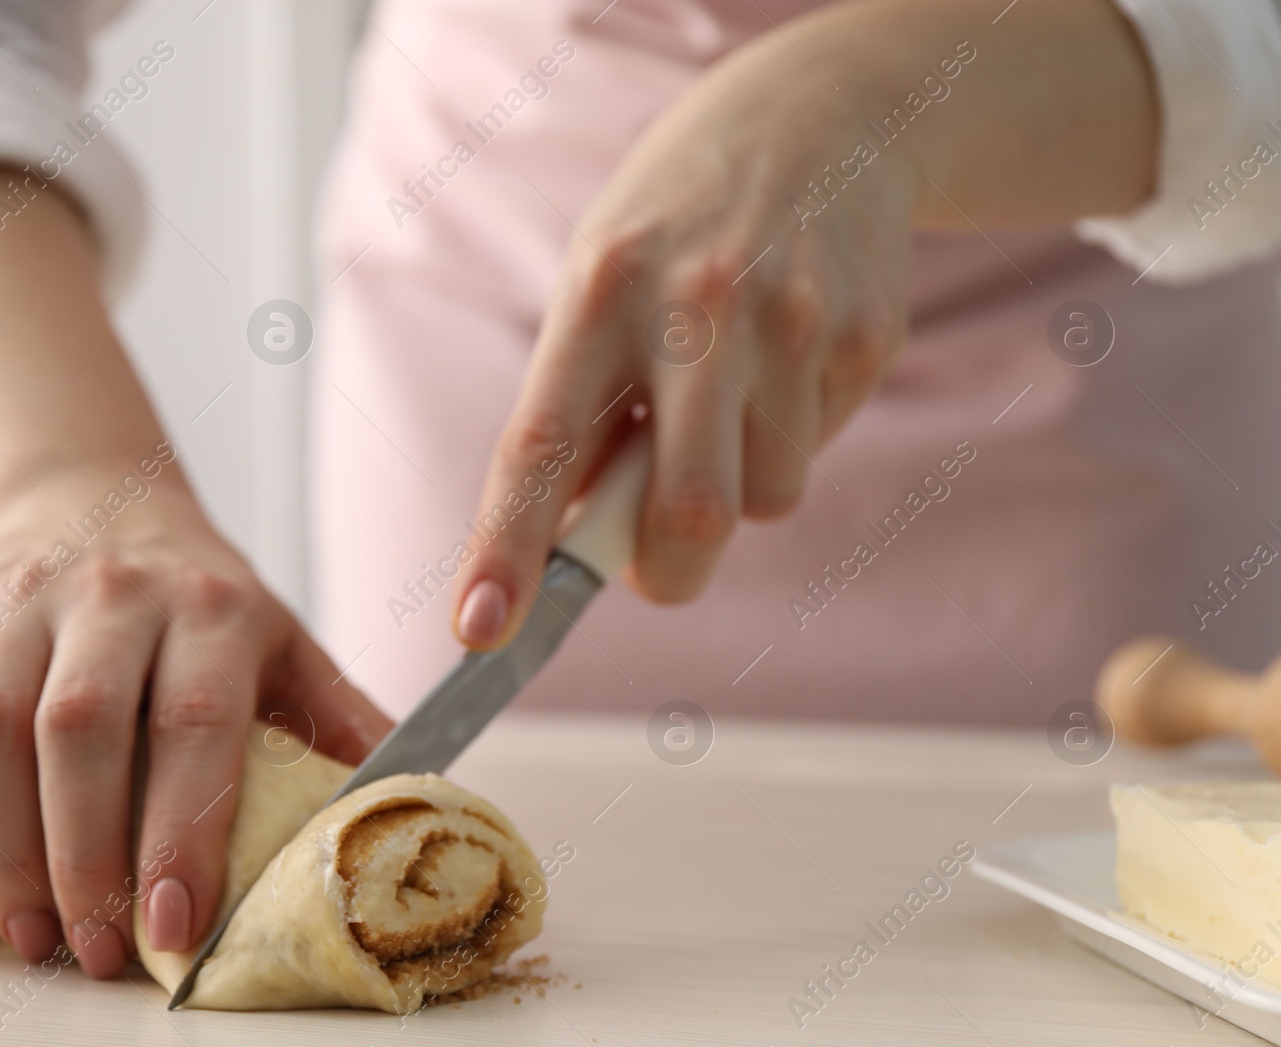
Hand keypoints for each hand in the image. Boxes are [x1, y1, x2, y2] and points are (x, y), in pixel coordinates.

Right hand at [0, 455, 390, 976]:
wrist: (100, 501)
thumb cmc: (204, 603)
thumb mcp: (285, 644)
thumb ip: (337, 723)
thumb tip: (409, 806)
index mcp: (214, 606)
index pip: (193, 721)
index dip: (179, 832)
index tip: (173, 929)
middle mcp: (112, 590)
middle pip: (77, 730)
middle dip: (81, 859)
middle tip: (88, 954)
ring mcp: (17, 596)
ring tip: (25, 936)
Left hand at [454, 27, 914, 645]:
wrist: (818, 120)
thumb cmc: (677, 230)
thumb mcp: (602, 283)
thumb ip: (585, 407)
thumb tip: (573, 546)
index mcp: (601, 291)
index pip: (541, 443)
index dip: (507, 547)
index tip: (480, 630)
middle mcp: (697, 307)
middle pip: (687, 510)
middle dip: (667, 569)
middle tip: (658, 561)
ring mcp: (792, 322)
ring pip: (763, 499)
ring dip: (737, 486)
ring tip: (731, 394)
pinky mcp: (863, 338)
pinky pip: (814, 452)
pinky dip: (789, 438)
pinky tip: (785, 360)